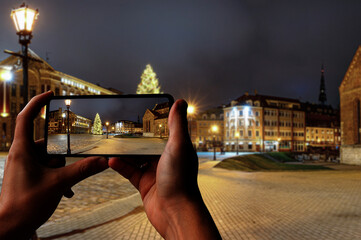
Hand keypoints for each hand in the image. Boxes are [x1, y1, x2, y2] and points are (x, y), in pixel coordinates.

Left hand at [0, 91, 108, 238]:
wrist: (10, 230)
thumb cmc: (24, 206)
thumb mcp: (58, 184)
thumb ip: (83, 170)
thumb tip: (103, 161)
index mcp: (21, 151)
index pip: (26, 118)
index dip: (37, 103)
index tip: (50, 94)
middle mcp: (21, 156)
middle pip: (46, 144)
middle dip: (61, 157)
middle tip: (65, 171)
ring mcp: (24, 167)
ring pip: (49, 159)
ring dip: (61, 171)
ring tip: (64, 186)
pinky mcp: (28, 177)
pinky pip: (46, 170)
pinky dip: (57, 178)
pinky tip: (65, 191)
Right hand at [109, 99, 220, 238]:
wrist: (175, 212)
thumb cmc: (181, 179)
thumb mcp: (178, 145)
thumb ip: (177, 124)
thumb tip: (180, 102)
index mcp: (176, 148)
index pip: (163, 131)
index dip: (153, 122)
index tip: (140, 113)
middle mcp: (166, 159)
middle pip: (147, 144)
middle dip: (134, 137)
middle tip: (120, 128)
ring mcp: (154, 171)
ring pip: (136, 157)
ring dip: (125, 151)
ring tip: (112, 142)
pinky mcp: (144, 184)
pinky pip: (129, 171)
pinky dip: (120, 165)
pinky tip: (111, 160)